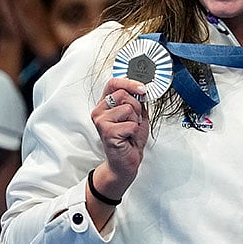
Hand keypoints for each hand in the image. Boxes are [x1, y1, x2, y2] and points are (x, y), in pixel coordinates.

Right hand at [90, 78, 149, 196]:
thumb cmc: (130, 138)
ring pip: (128, 108)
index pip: (113, 83)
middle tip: (132, 121)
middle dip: (136, 107)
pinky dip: (134, 131)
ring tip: (129, 130)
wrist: (126, 161)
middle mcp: (99, 111)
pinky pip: (131, 123)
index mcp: (105, 104)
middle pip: (123, 94)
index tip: (142, 88)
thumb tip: (141, 89)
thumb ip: (136, 101)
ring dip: (135, 120)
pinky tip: (127, 137)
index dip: (129, 82)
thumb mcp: (136, 115)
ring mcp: (101, 121)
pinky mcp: (107, 132)